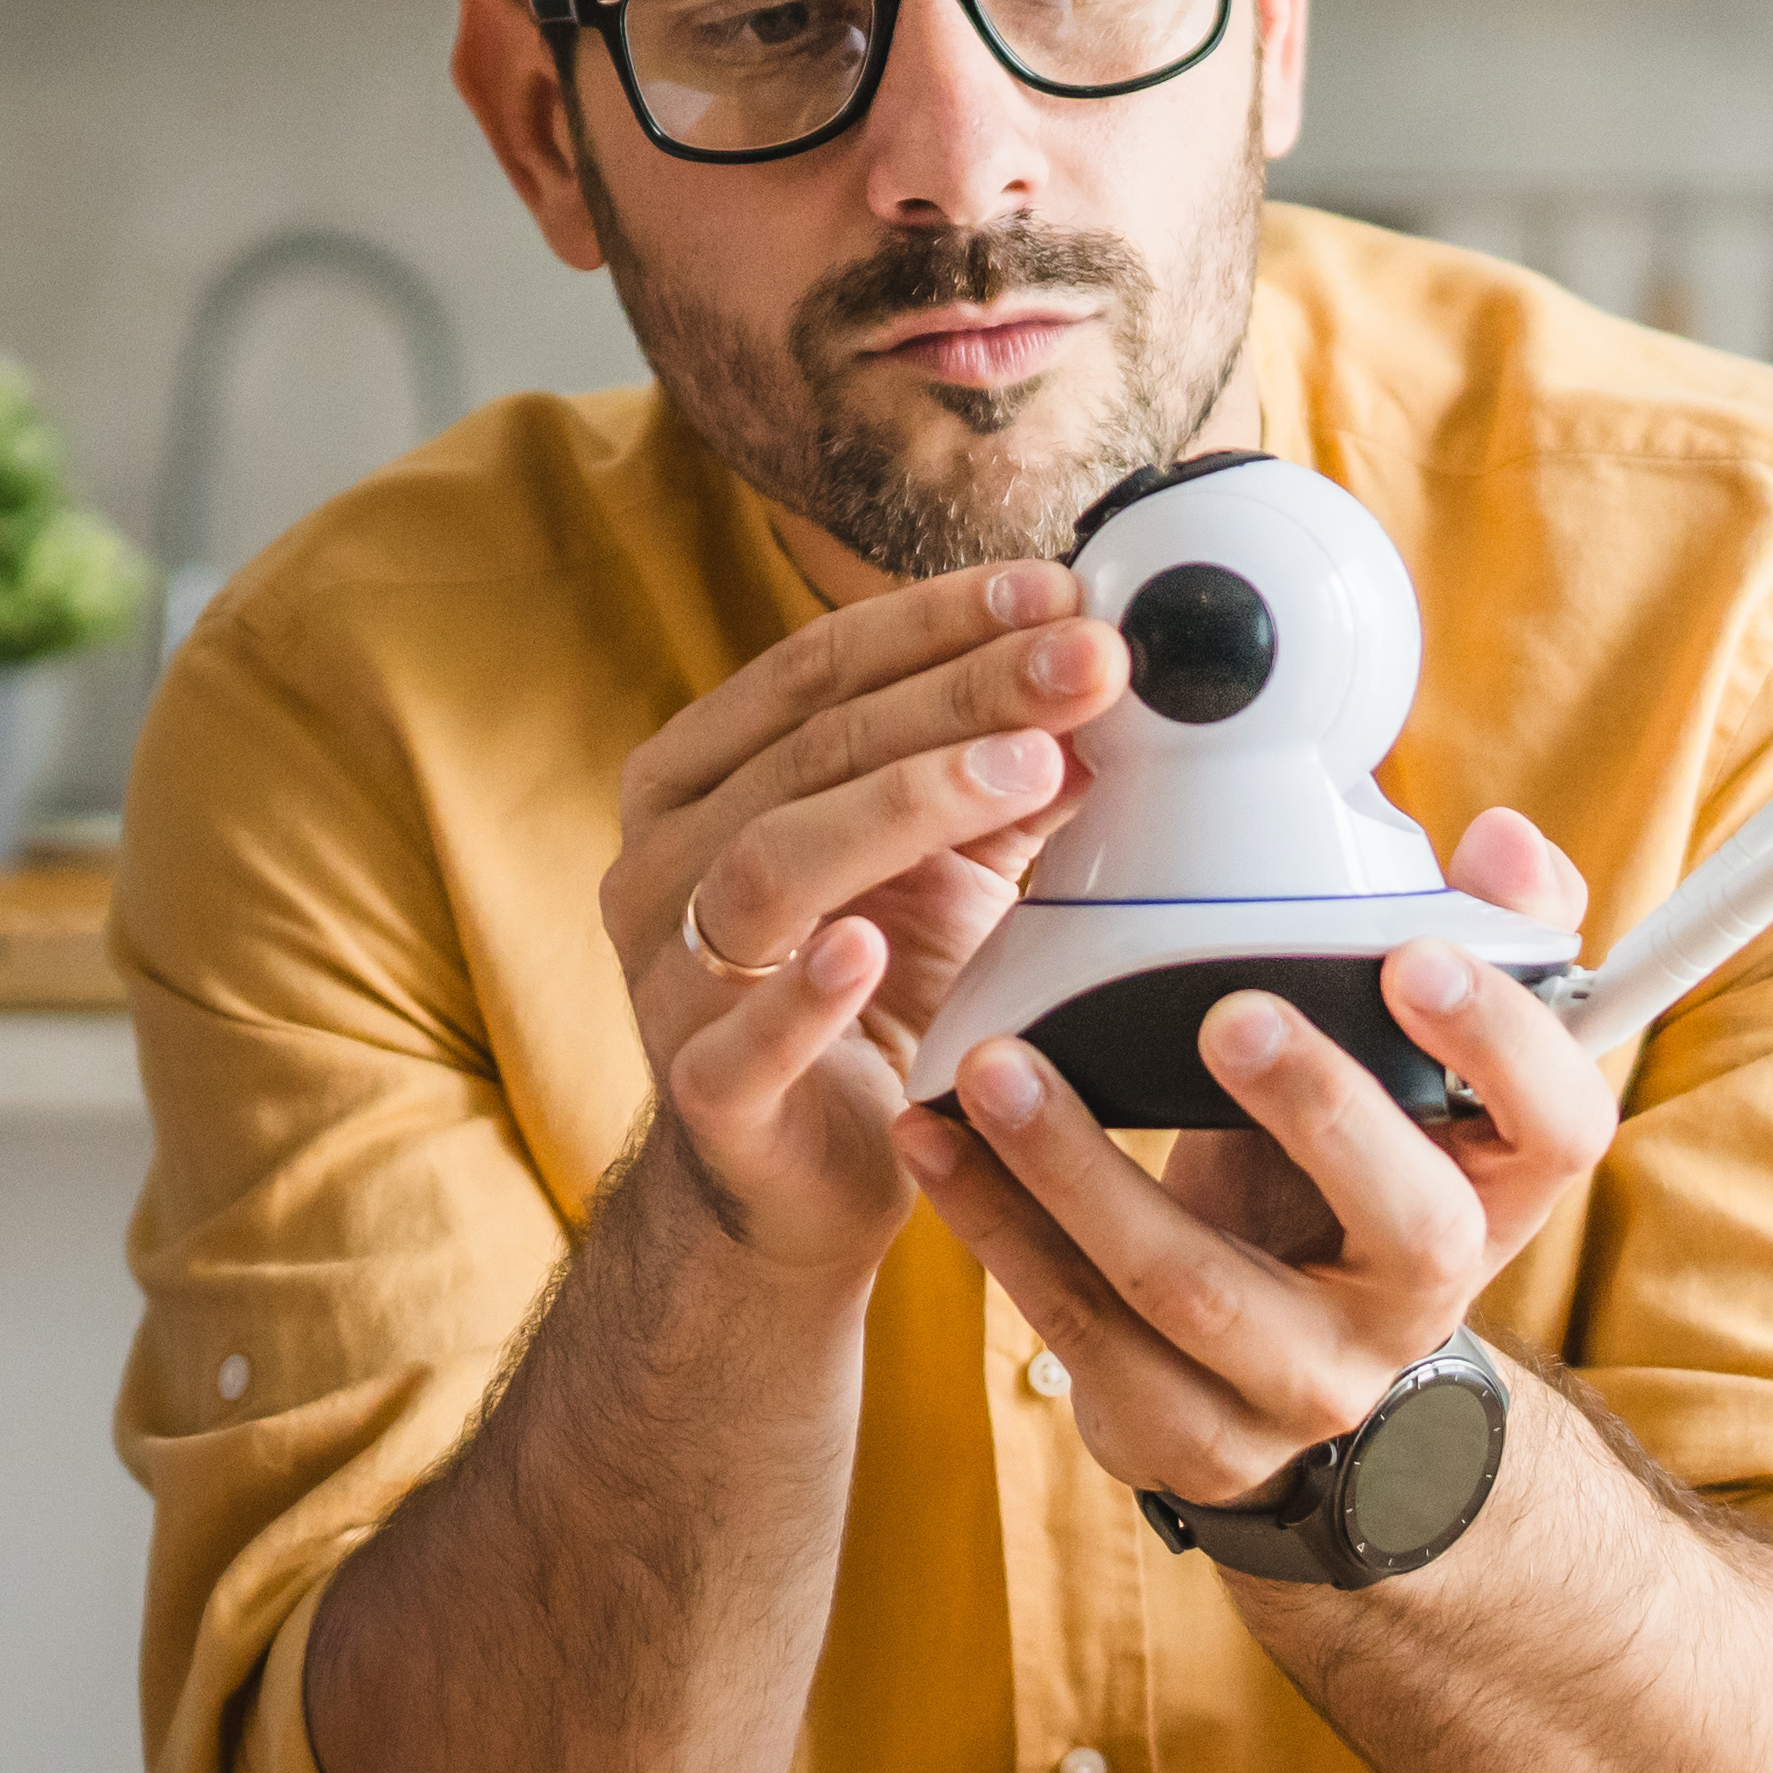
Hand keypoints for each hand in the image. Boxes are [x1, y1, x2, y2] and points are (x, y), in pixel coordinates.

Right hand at [601, 564, 1124, 1275]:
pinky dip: (807, 992)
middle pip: (814, 746)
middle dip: (964, 692)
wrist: (802, 1181)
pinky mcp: (703, 1090)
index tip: (1060, 591)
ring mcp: (668, 975)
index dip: (940, 619)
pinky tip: (872, 952)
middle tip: (1090, 663)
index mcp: (701, 777)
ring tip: (1031, 769)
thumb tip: (1109, 684)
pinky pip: (743, 1037)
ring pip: (773, 861)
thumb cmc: (868, 1001)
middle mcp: (662, 859)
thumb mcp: (947, 869)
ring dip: (907, 804)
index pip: (818, 666)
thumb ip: (1008, 780)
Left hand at [900, 808, 1617, 1507]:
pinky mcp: (1186, 1429)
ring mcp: (1304, 1382)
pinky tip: (938, 1138)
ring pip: (1194, 1286)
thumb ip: (1469, 949)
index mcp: (1494, 1194)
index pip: (1560, 1125)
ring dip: (1081, 1168)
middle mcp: (1418, 1301)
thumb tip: (1499, 841)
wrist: (1275, 1382)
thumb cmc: (1340, 1182)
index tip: (1412, 955)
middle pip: (1409, 1223)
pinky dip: (997, 1223)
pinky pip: (1080, 1325)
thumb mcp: (1410, 1082)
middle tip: (1228, 1012)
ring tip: (996, 1066)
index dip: (1502, 1045)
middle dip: (1319, 1112)